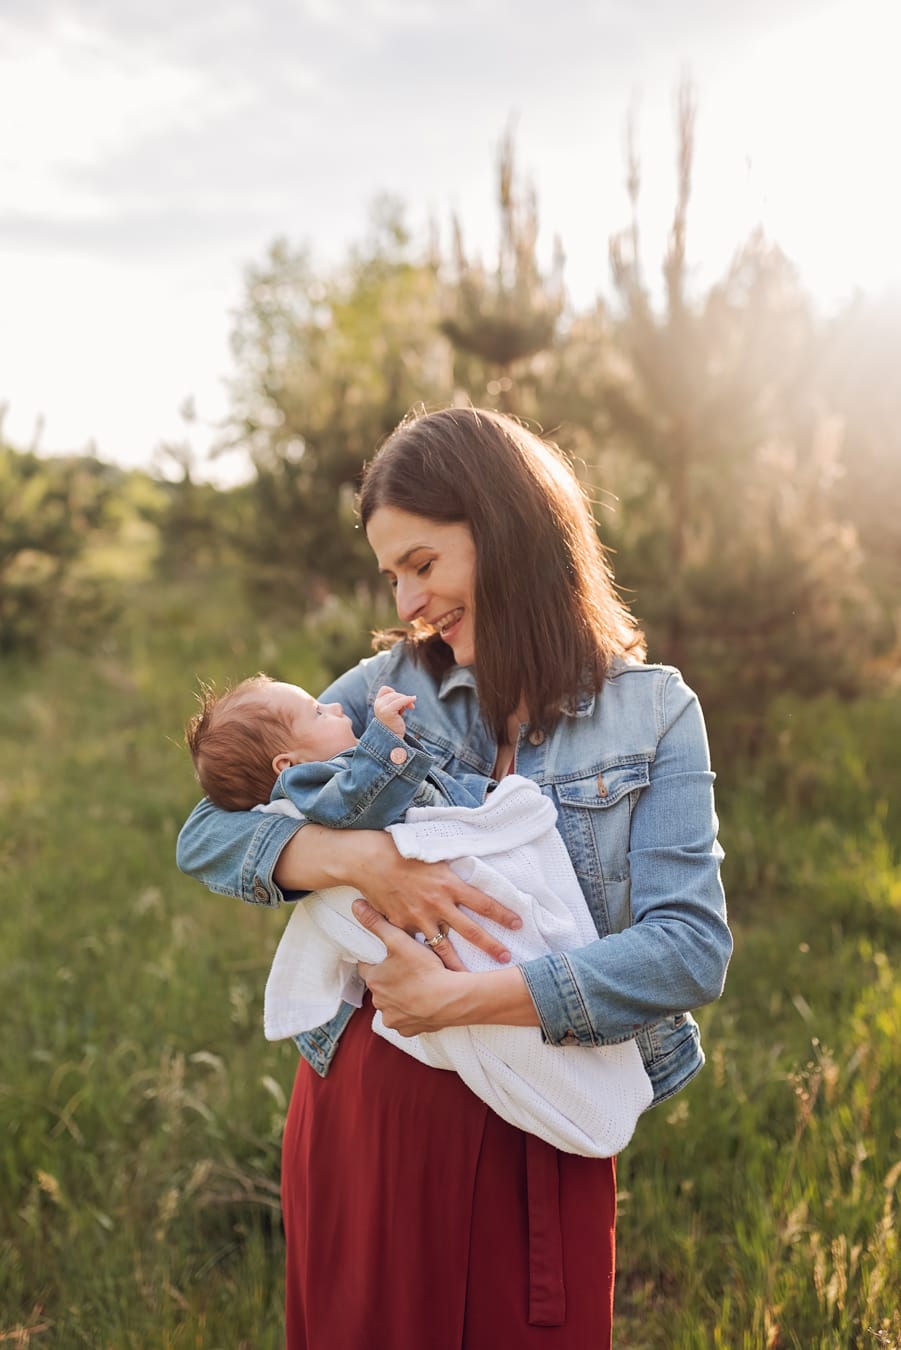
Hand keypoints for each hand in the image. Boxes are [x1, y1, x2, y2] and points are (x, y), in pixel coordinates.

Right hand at [350, 834, 520, 967]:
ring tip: (470, 980)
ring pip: (444, 948)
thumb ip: (451, 874)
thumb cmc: (403, 852)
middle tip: (506, 958)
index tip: (518, 924)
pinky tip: (429, 972)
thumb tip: (468, 881)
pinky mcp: (402, 927)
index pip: (485, 903)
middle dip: (491, 946)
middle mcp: (439, 904)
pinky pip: (416, 945)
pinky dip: (423, 958)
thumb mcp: (435, 857)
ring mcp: (420, 918)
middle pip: (471, 931)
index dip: (503, 914)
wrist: (370, 860)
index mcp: (450, 884)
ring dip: (459, 965)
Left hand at [354, 899, 473, 1034]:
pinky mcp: (409, 1031)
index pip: (368, 967)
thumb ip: (377, 923)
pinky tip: (424, 1002)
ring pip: (393, 1005)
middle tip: (409, 969)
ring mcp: (394, 1019)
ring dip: (402, 997)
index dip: (379, 961)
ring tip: (419, 985)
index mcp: (374, 981)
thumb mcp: (399, 940)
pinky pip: (407, 1020)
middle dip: (391, 980)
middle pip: (381, 987)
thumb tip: (356, 906)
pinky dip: (413, 1013)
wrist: (451, 998)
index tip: (391, 957)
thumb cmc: (424, 969)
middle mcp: (379, 1003)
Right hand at [373, 684, 415, 736]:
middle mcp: (377, 705)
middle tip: (409, 707)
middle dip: (403, 698)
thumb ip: (398, 702)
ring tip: (409, 709)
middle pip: (394, 693)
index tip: (400, 701)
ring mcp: (381, 708)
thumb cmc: (395, 724)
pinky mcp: (388, 712)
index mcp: (377, 703)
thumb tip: (413, 697)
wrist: (393, 738)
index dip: (394, 693)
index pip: (385, 689)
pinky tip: (412, 706)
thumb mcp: (395, 710)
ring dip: (406, 701)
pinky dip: (408, 701)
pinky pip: (401, 701)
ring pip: (398, 696)